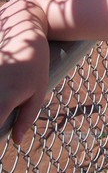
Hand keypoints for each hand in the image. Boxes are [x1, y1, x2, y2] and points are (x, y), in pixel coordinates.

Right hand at [0, 0, 49, 143]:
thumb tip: (16, 141)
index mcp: (6, 98)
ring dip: (0, 101)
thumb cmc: (36, 63)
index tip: (0, 144)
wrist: (24, 29)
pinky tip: (4, 84)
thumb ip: (26, 117)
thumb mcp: (39, 90)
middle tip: (8, 109)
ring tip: (10, 92)